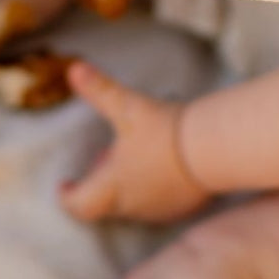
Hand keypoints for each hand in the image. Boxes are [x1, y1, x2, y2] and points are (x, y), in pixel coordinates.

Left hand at [60, 62, 210, 223]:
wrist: (214, 148)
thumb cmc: (165, 131)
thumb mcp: (127, 107)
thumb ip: (99, 90)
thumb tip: (73, 68)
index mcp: (112, 187)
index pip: (79, 205)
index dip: (67, 197)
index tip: (64, 185)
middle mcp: (132, 205)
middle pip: (105, 203)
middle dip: (101, 183)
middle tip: (106, 158)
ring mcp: (159, 210)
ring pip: (133, 204)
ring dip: (128, 185)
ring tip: (136, 156)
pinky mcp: (182, 208)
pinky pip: (159, 203)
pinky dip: (153, 188)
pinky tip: (164, 163)